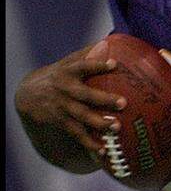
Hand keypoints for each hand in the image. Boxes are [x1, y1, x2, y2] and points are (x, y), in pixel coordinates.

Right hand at [14, 40, 126, 157]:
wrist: (28, 94)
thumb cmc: (58, 75)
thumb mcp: (68, 62)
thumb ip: (88, 54)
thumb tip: (110, 41)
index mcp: (69, 72)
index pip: (84, 66)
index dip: (98, 65)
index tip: (114, 64)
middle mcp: (66, 90)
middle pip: (86, 95)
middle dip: (104, 99)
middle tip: (123, 103)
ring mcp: (63, 107)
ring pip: (82, 116)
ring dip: (99, 123)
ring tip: (116, 127)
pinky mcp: (62, 122)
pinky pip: (77, 134)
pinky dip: (89, 143)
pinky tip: (103, 149)